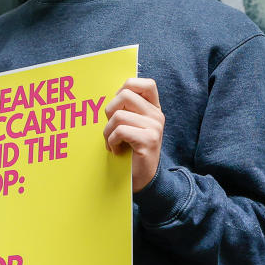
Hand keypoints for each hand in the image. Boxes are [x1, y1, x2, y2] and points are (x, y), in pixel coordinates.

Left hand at [103, 78, 164, 192]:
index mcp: (153, 109)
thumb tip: (109, 96)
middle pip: (125, 95)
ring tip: (112, 142)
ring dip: (108, 131)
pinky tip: (116, 150)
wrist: (143, 180)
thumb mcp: (131, 127)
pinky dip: (112, 142)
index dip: (127, 87)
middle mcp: (156, 116)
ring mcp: (154, 127)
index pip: (145, 84)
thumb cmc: (131, 152)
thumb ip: (126, 110)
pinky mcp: (148, 140)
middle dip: (110, 110)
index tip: (118, 106)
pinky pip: (120, 131)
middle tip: (112, 127)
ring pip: (118, 115)